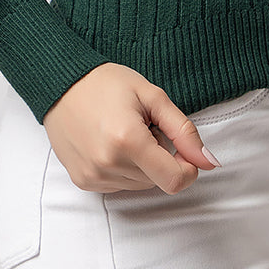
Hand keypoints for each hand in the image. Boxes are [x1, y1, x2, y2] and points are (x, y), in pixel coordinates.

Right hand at [42, 62, 220, 194]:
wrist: (61, 83)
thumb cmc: (106, 83)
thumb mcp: (152, 96)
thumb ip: (184, 131)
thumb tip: (208, 161)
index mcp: (128, 141)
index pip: (175, 180)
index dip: (188, 167)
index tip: (181, 147)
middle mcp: (108, 165)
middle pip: (157, 181)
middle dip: (160, 158)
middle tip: (144, 128)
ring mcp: (93, 176)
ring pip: (140, 185)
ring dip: (142, 164)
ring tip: (124, 133)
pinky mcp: (83, 182)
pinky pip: (120, 185)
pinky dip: (124, 169)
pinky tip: (111, 143)